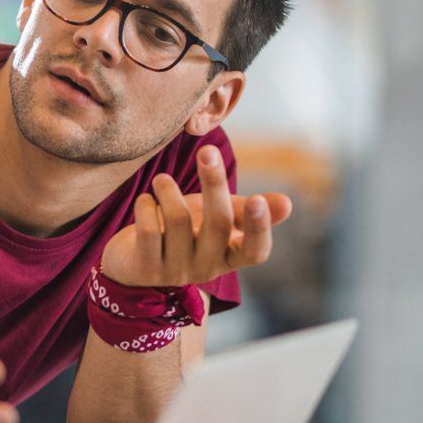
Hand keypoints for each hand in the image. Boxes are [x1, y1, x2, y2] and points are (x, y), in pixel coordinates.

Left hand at [99, 144, 291, 288]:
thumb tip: (287, 204)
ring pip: (178, 220)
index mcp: (230, 256)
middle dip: (214, 183)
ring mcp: (175, 271)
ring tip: (161, 180)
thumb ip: (245, 209)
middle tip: (207, 151)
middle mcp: (207, 268)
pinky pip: (149, 229)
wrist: (134, 261)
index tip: (257, 198)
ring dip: (168, 190)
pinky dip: (146, 205)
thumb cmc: (184, 231)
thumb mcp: (216, 218)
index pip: (255, 252)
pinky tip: (145, 199)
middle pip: (218, 224)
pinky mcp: (145, 268)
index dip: (259, 228)